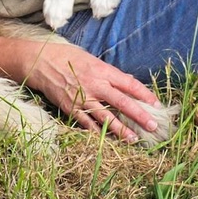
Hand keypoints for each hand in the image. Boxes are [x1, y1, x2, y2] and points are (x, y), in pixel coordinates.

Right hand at [25, 43, 161, 142]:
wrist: (41, 62)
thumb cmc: (67, 57)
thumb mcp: (91, 59)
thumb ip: (108, 72)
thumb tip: (126, 79)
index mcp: (102, 70)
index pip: (129, 83)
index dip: (144, 94)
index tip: (156, 103)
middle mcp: (95, 85)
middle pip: (122, 102)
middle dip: (139, 115)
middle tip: (153, 126)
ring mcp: (83, 98)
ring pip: (106, 117)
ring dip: (121, 130)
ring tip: (134, 139)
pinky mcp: (71, 108)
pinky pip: (87, 124)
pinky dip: (98, 133)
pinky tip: (108, 141)